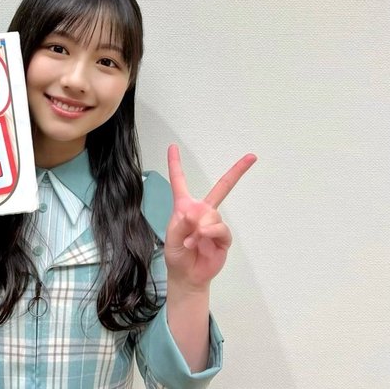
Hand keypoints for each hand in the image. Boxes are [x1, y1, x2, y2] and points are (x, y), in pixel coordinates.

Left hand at [164, 145, 255, 291]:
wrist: (188, 276)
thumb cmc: (177, 254)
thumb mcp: (171, 237)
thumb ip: (180, 223)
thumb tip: (194, 213)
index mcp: (185, 207)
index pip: (179, 181)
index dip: (176, 164)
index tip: (173, 147)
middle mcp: (202, 211)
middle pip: (222, 187)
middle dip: (237, 171)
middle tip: (252, 157)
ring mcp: (214, 224)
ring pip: (213, 214)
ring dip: (200, 228)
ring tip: (191, 240)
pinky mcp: (223, 237)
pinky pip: (221, 229)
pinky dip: (209, 234)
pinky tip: (200, 242)